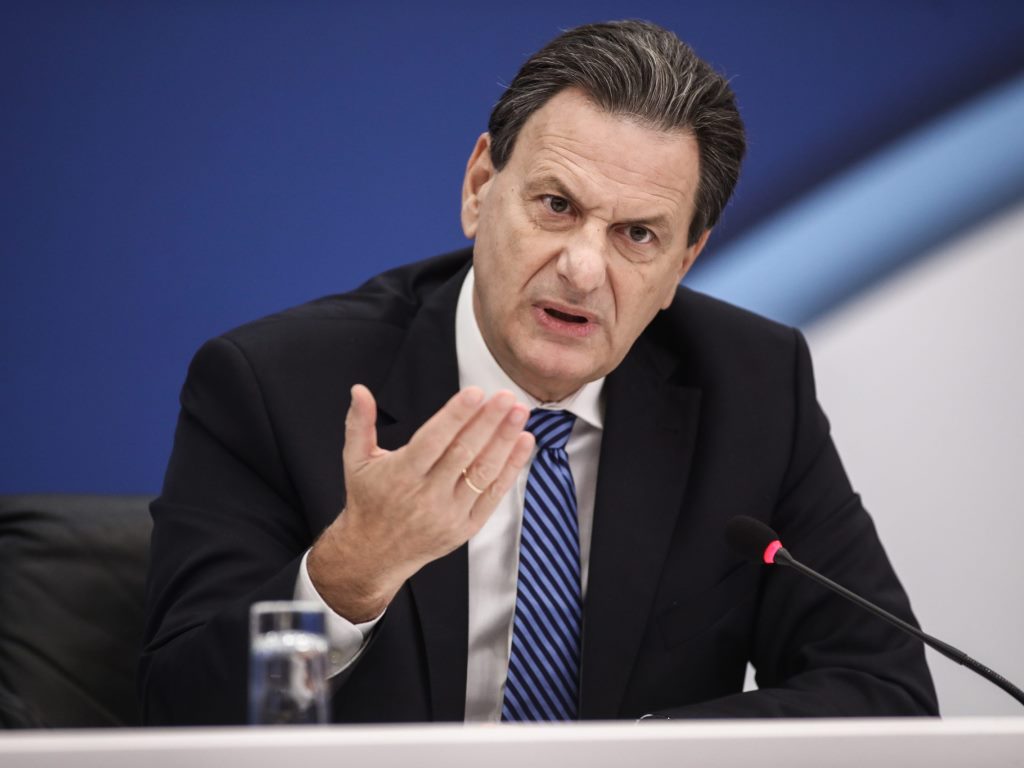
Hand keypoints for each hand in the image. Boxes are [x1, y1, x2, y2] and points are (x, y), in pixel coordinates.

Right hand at [308, 384, 534, 621]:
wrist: (374, 553)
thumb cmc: (368, 500)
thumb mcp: (356, 461)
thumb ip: (360, 423)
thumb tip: (359, 389)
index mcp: (401, 474)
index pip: (433, 440)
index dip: (456, 416)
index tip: (477, 393)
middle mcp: (427, 495)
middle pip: (464, 452)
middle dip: (488, 422)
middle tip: (506, 397)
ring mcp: (449, 513)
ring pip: (483, 472)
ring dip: (505, 440)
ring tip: (519, 413)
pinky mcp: (465, 527)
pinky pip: (493, 494)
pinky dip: (511, 468)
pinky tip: (523, 442)